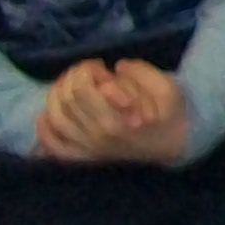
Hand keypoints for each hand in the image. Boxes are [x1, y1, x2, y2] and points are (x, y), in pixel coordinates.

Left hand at [35, 59, 188, 165]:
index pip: (81, 88)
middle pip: (66, 99)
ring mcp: (89, 149)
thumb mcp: (168, 87)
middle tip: (88, 74)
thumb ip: (142, 72)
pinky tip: (46, 116)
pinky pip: (55, 147)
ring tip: (71, 86)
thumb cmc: (172, 115)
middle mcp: (97, 137)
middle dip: (72, 78)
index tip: (101, 67)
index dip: (86, 70)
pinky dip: (45, 131)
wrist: (179, 146)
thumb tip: (116, 68)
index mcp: (116, 122)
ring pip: (55, 117)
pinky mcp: (86, 157)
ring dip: (56, 95)